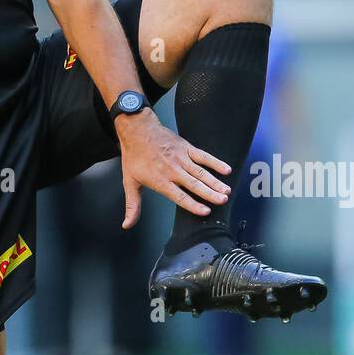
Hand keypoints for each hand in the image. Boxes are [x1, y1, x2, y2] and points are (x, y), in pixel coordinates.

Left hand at [115, 109, 230, 229]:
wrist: (137, 130)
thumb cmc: (134, 156)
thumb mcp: (130, 182)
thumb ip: (132, 205)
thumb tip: (127, 225)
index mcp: (161, 180)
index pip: (179, 196)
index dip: (193, 205)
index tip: (205, 211)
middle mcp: (173, 170)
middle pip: (194, 184)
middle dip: (210, 193)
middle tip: (223, 200)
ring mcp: (181, 158)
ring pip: (201, 172)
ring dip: (215, 182)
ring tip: (226, 191)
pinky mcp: (186, 148)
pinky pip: (203, 156)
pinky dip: (215, 162)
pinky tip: (226, 169)